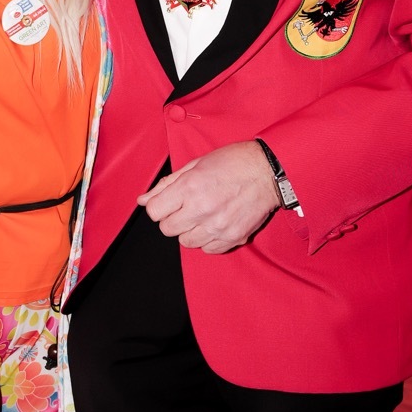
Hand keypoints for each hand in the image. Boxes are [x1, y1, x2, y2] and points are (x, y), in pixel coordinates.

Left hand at [137, 141, 280, 254]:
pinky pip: (208, 249)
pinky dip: (208, 240)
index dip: (158, 207)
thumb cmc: (233, 162)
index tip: (168, 203)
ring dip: (190, 230)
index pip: (154, 212)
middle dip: (172, 219)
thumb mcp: (195, 164)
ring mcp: (218, 226)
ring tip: (203, 215)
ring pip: (186, 242)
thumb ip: (167, 185)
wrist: (268, 171)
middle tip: (186, 208)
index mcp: (190, 187)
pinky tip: (215, 223)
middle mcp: (202, 209)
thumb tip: (143, 200)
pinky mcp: (233, 237)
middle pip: (167, 229)